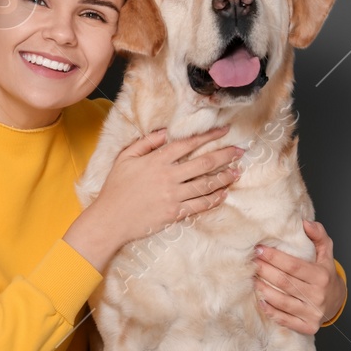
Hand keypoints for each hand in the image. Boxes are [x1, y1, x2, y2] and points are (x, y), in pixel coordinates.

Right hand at [93, 124, 245, 246]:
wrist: (110, 219)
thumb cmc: (115, 188)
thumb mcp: (125, 158)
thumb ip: (145, 143)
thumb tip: (164, 132)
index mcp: (157, 160)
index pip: (188, 144)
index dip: (208, 136)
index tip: (224, 131)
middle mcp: (169, 176)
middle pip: (204, 162)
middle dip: (225, 155)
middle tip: (240, 151)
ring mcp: (173, 195)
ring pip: (206, 184)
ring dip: (224, 177)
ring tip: (236, 172)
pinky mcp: (175, 212)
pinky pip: (200, 205)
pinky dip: (214, 199)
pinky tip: (223, 194)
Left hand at [252, 219, 344, 333]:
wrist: (337, 302)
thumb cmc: (326, 275)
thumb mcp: (326, 254)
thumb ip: (319, 236)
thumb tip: (306, 223)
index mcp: (322, 276)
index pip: (293, 266)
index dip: (274, 257)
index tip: (259, 249)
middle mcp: (318, 295)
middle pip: (284, 282)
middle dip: (265, 271)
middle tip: (251, 262)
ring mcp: (312, 312)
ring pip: (282, 301)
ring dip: (264, 290)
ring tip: (252, 279)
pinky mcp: (307, 326)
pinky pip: (285, 319)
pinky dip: (271, 311)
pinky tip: (260, 301)